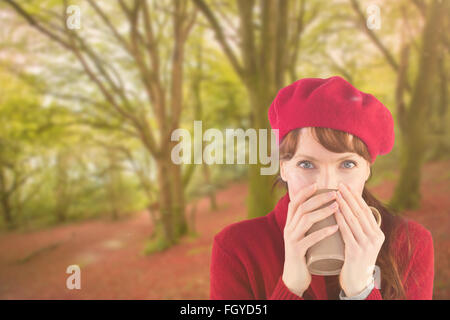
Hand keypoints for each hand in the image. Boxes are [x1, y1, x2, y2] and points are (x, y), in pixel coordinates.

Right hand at [282, 183, 339, 296]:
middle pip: (302, 208)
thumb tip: (325, 210)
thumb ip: (310, 225)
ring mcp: (291, 240)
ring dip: (323, 211)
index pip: (294, 203)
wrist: (294, 277)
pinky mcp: (297, 251)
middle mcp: (289, 229)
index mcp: (290, 224)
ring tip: (337, 207)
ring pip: (306, 220)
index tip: (318, 185)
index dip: (304, 192)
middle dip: (319, 198)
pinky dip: (323, 232)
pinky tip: (335, 228)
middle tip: (335, 194)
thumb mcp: (304, 236)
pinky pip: (310, 239)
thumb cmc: (304, 255)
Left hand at [334, 182, 384, 296]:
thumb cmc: (355, 259)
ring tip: (334, 194)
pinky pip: (347, 232)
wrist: (356, 282)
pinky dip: (340, 220)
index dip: (356, 197)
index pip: (366, 211)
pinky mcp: (356, 252)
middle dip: (349, 197)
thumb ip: (359, 228)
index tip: (346, 186)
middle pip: (360, 213)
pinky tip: (334, 211)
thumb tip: (350, 209)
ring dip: (343, 205)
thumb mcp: (362, 242)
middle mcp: (375, 238)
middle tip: (339, 185)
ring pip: (354, 220)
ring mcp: (366, 246)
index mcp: (378, 234)